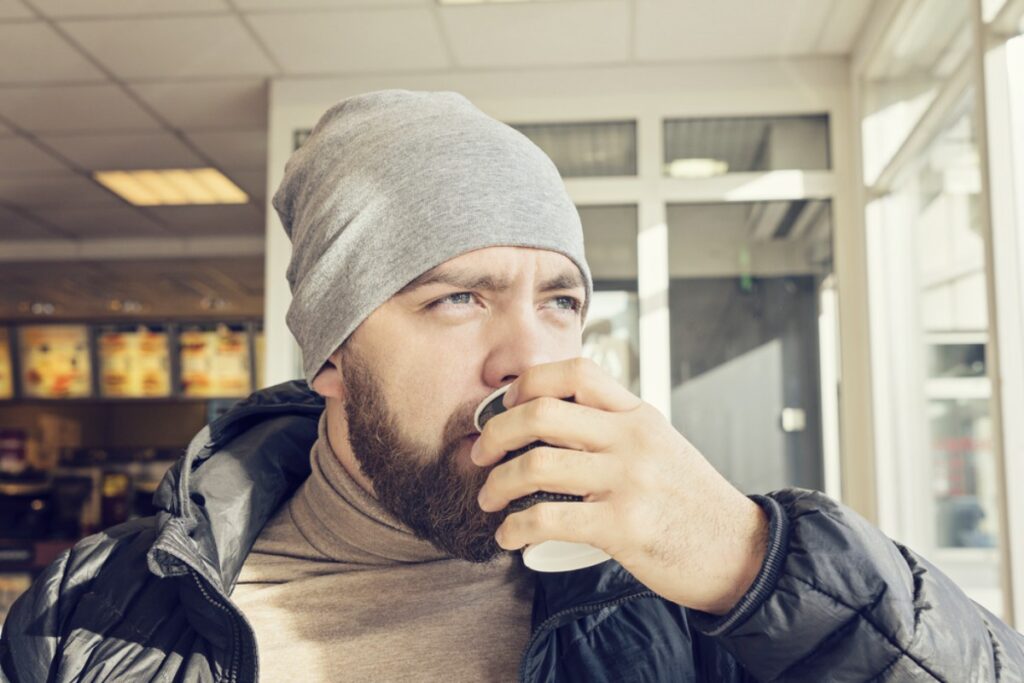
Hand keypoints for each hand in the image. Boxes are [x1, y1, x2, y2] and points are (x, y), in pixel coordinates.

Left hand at [471, 357, 768, 614]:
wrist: (738, 552)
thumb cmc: (691, 502)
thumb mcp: (660, 445)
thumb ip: (615, 429)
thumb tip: (555, 422)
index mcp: (638, 415)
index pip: (574, 372)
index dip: (528, 382)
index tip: (506, 405)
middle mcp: (632, 439)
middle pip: (540, 413)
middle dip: (495, 433)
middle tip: (480, 454)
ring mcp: (627, 481)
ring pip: (536, 465)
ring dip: (496, 484)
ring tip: (489, 499)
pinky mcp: (622, 527)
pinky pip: (547, 519)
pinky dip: (514, 527)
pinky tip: (508, 537)